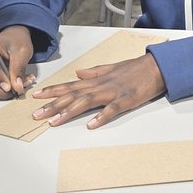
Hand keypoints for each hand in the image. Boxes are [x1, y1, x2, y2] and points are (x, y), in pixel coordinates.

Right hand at [0, 25, 34, 98]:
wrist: (15, 38)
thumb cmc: (16, 39)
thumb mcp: (22, 51)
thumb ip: (18, 68)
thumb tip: (17, 86)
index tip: (9, 87)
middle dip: (1, 90)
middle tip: (16, 90)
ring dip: (4, 91)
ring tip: (19, 86)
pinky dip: (4, 90)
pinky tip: (15, 84)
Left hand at [31, 54, 165, 128]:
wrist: (156, 67)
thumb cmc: (135, 68)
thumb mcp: (112, 67)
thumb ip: (94, 71)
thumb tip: (78, 73)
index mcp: (97, 79)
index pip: (70, 85)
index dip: (52, 91)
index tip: (36, 96)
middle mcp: (101, 85)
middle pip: (73, 95)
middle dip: (53, 105)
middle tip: (36, 114)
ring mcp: (113, 92)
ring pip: (86, 102)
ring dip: (69, 111)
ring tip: (54, 121)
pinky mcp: (126, 100)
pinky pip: (112, 109)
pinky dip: (101, 117)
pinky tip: (91, 125)